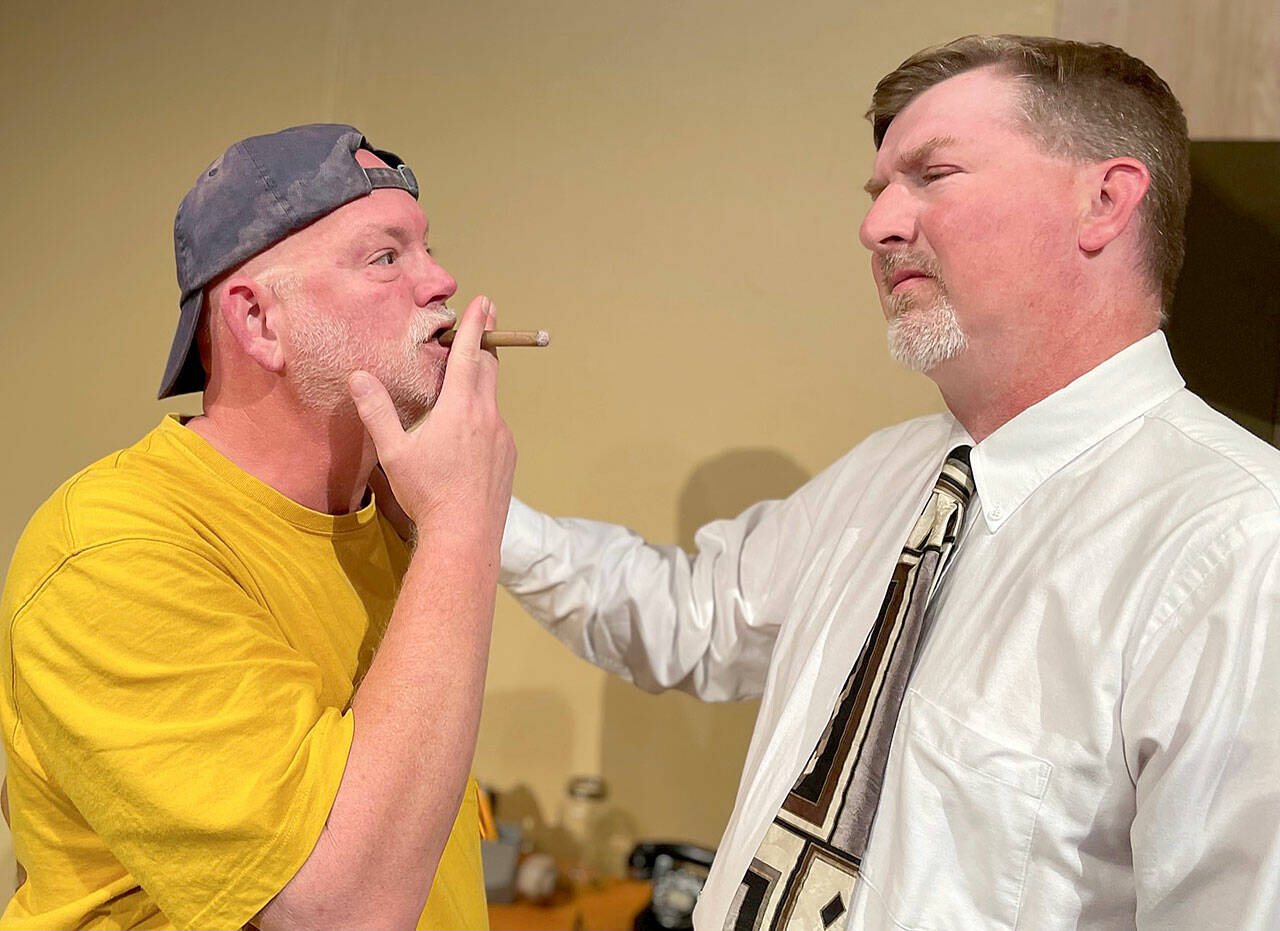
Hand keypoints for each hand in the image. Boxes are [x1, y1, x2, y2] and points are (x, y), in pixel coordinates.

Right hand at [348, 295, 515, 540]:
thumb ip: (377, 411)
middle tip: (485, 320)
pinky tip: (466, 435)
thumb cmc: (428, 493)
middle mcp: (488, 416)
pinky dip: (482, 416)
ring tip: (465, 379)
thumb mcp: (394, 452)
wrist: (466, 535)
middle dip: (485, 342)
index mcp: (461, 407)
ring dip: (481, 383)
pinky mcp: (509, 456)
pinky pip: (495, 426)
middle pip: (489, 368)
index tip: (485, 303)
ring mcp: (503, 436)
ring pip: (492, 399)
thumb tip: (359, 377)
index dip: (477, 326)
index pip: (471, 355)